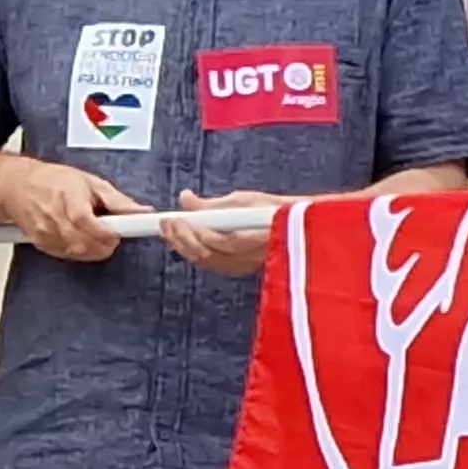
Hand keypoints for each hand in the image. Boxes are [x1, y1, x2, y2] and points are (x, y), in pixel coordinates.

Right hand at [0, 159, 142, 262]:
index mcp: (70, 202)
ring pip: (77, 253)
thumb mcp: (91, 182)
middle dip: (106, 244)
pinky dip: (79, 251)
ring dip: (94, 249)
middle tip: (112, 234)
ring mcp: (46, 234)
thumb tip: (142, 211)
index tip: (121, 233)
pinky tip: (82, 239)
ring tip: (97, 234)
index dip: (110, 234)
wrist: (15, 185)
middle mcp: (55, 220)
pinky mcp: (40, 243)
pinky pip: (65, 255)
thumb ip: (118, 201)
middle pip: (86, 244)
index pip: (92, 226)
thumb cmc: (51, 180)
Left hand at [163, 188, 284, 276]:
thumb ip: (213, 204)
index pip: (215, 240)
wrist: (301, 229)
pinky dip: (195, 255)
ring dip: (184, 247)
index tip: (174, 218)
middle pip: (205, 253)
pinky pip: (211, 265)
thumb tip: (186, 198)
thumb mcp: (246, 200)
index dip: (191, 231)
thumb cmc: (277, 211)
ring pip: (205, 262)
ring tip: (171, 232)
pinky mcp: (241, 270)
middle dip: (181, 238)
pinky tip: (186, 245)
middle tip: (166, 223)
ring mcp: (244, 266)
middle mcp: (249, 257)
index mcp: (255, 237)